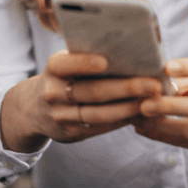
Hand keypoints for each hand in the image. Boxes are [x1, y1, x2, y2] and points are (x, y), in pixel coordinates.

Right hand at [0, 50, 165, 151]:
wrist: (33, 108)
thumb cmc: (62, 78)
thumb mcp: (64, 65)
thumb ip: (86, 59)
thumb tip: (131, 53)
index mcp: (53, 69)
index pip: (66, 64)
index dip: (84, 63)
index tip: (106, 61)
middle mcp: (53, 92)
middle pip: (93, 91)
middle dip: (127, 88)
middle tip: (154, 85)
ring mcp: (61, 116)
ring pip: (99, 114)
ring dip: (129, 108)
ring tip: (153, 102)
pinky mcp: (70, 133)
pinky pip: (100, 128)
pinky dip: (122, 121)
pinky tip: (140, 114)